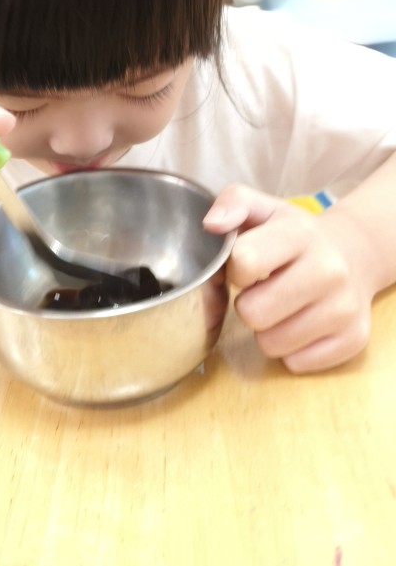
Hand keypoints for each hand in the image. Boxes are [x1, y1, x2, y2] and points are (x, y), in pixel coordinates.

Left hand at [203, 185, 379, 372]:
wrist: (354, 254)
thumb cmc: (294, 235)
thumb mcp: (263, 208)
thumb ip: (232, 203)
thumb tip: (211, 224)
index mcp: (300, 234)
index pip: (245, 262)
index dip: (234, 270)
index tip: (243, 266)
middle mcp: (329, 271)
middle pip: (253, 313)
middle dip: (247, 305)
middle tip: (261, 291)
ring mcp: (344, 309)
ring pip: (271, 344)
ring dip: (267, 330)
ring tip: (280, 306)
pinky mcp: (354, 340)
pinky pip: (296, 363)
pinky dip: (291, 349)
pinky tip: (300, 323)